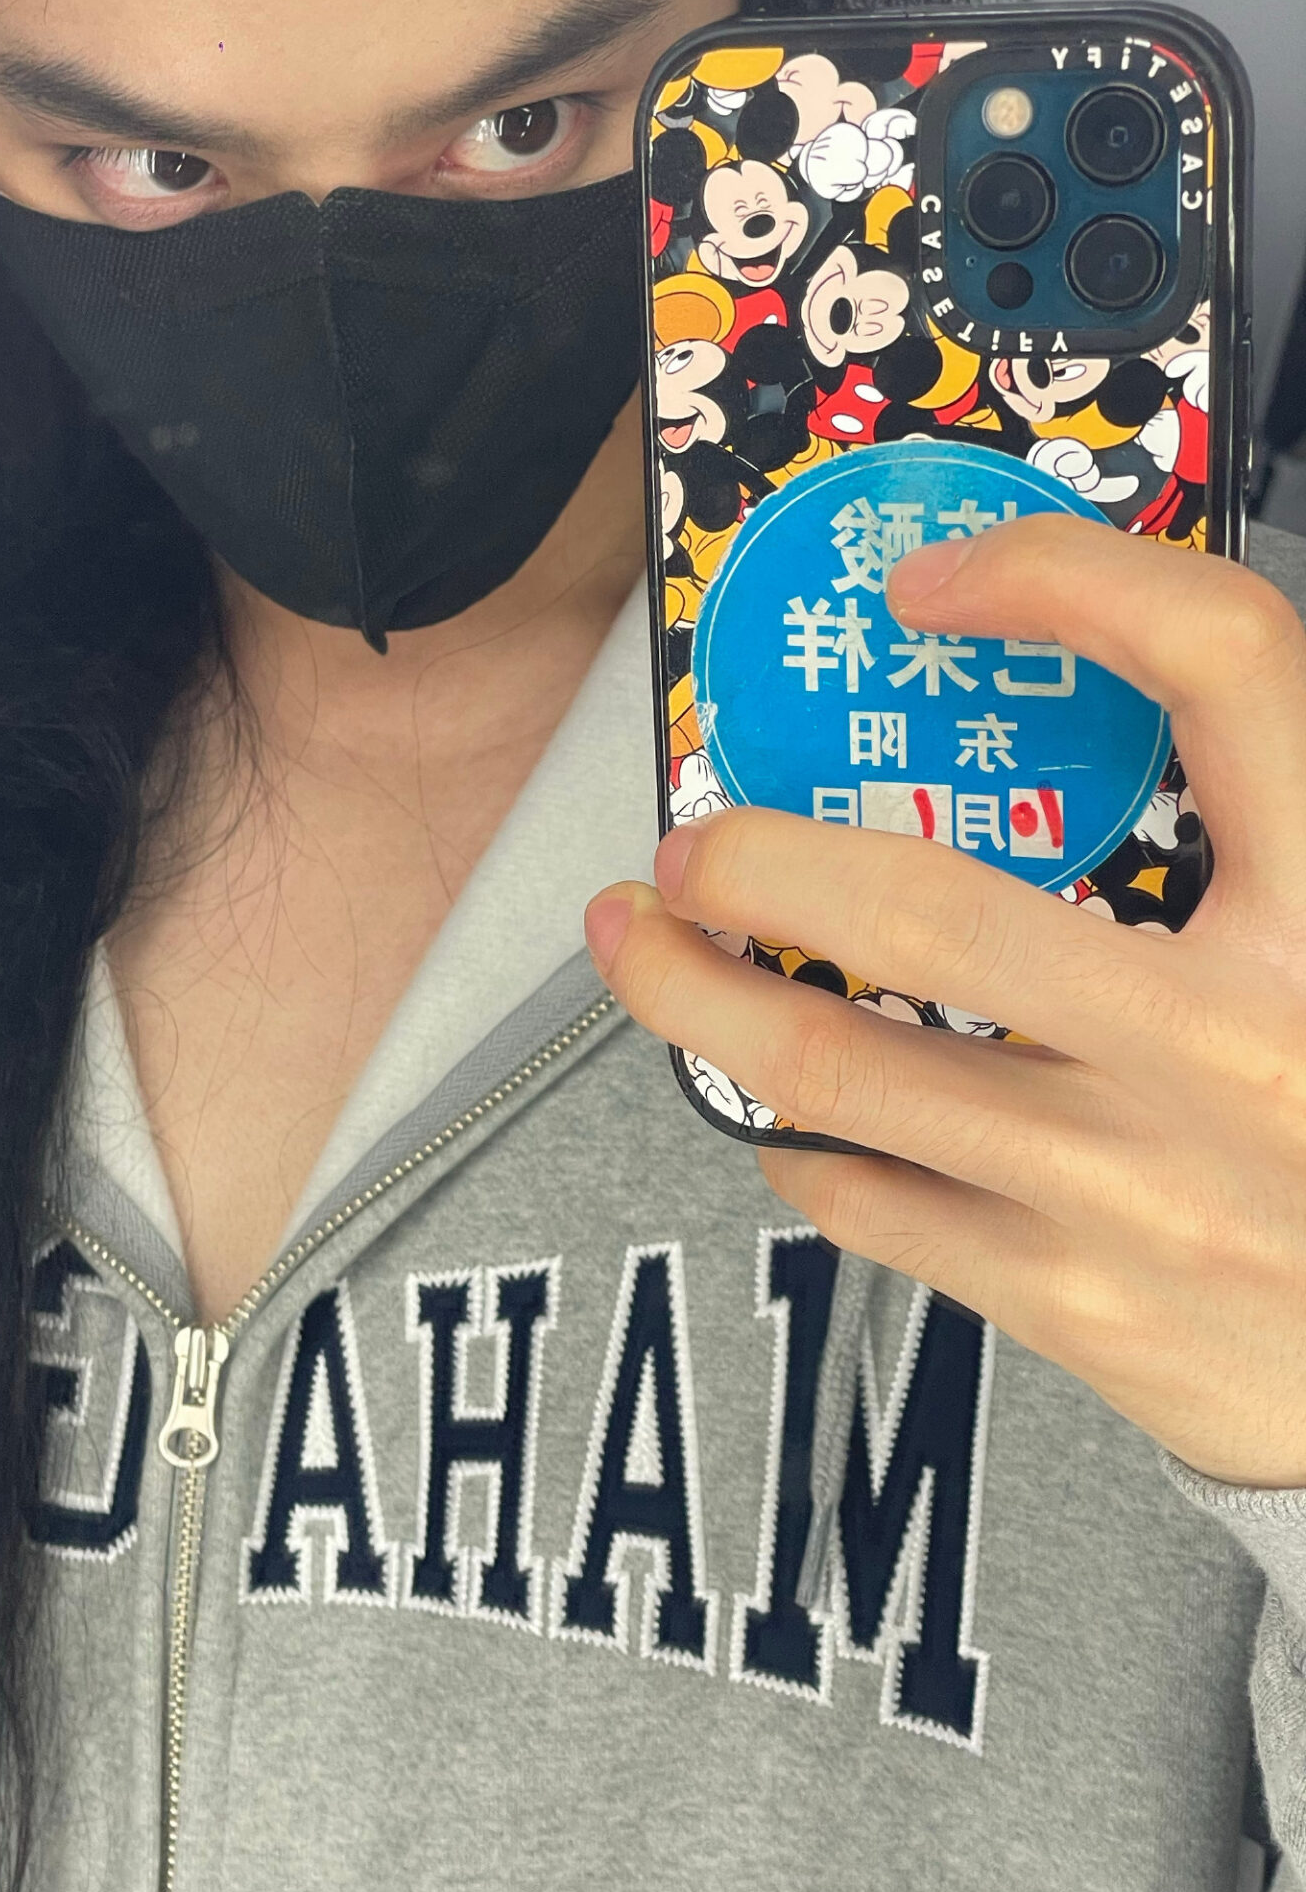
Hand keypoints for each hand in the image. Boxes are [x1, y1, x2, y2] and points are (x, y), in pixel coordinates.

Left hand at [585, 514, 1305, 1489]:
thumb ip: (1267, 829)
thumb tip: (1113, 694)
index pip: (1221, 666)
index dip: (1065, 581)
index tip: (941, 584)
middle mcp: (1241, 1046)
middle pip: (932, 913)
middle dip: (764, 861)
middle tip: (695, 838)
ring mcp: (1144, 1192)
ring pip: (846, 1073)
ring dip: (702, 1000)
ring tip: (648, 952)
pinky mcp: (1084, 1309)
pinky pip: (879, 1206)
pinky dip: (802, 1143)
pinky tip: (791, 1114)